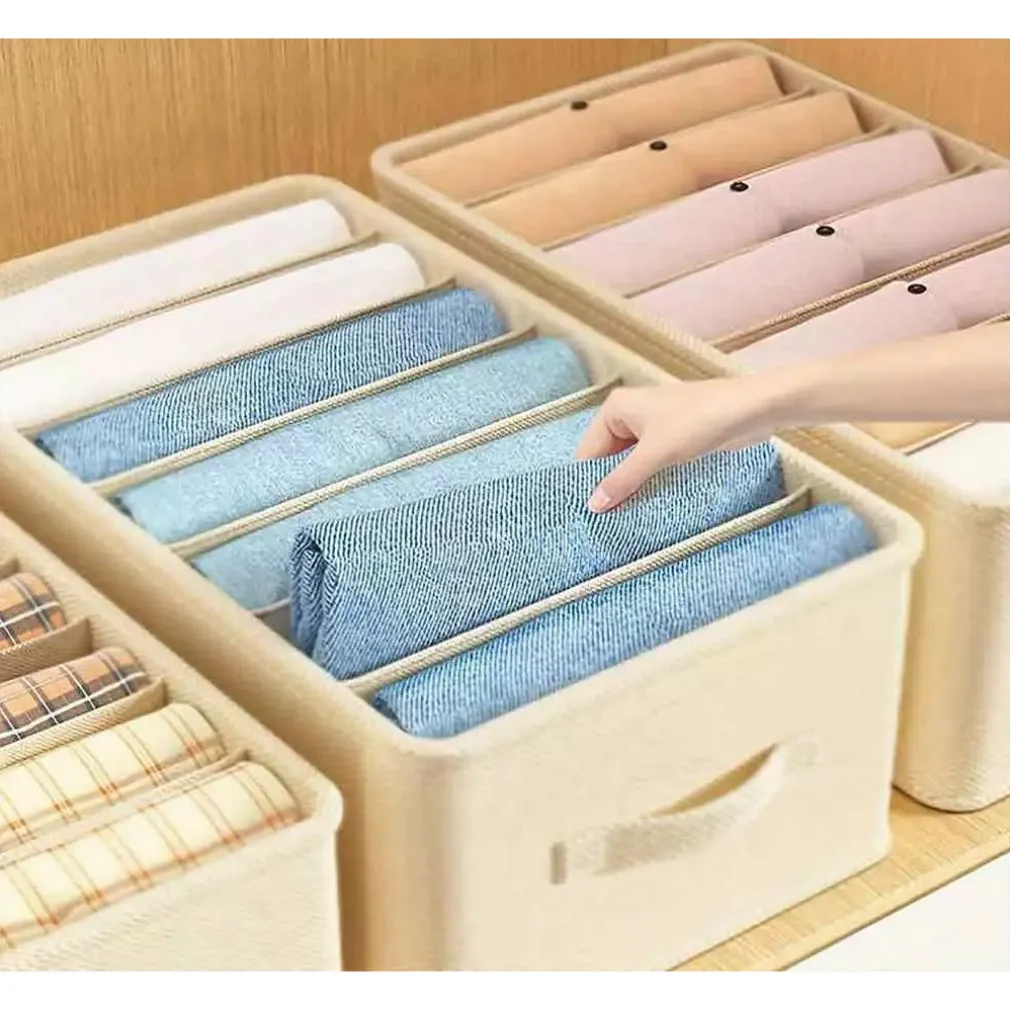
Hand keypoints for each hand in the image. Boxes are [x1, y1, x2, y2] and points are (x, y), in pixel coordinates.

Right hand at [575, 380, 778, 512]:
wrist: (751, 409)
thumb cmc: (699, 421)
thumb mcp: (656, 454)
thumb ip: (622, 480)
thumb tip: (593, 506)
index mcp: (616, 409)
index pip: (588, 452)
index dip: (587, 481)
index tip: (586, 514)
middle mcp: (629, 415)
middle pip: (607, 458)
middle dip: (609, 485)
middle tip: (603, 521)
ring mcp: (651, 426)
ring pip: (629, 463)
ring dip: (629, 486)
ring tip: (621, 518)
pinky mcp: (672, 438)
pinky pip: (649, 464)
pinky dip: (647, 481)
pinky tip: (645, 503)